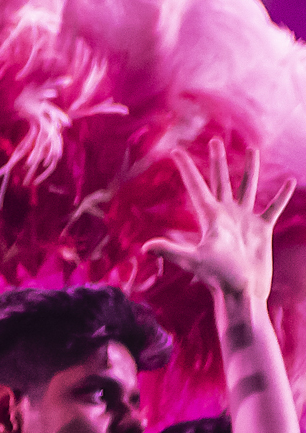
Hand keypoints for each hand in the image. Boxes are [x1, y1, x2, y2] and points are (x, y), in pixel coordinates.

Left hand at [144, 142, 292, 307]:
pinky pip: (273, 208)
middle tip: (215, 140)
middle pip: (220, 181)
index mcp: (209, 217)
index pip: (196, 186)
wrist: (241, 292)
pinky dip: (280, 196)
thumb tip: (145, 247)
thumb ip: (171, 251)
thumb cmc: (218, 278)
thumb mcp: (194, 260)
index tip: (176, 151)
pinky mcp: (261, 229)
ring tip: (252, 149)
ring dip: (250, 169)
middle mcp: (225, 215)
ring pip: (247, 188)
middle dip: (217, 161)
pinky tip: (287, 181)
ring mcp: (243, 221)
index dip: (186, 168)